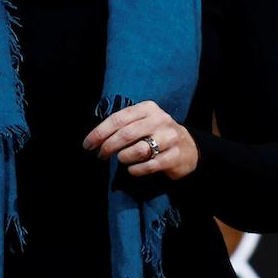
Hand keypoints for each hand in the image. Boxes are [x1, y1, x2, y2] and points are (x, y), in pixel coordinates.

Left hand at [83, 100, 197, 179]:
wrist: (189, 147)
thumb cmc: (156, 133)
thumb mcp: (142, 122)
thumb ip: (123, 125)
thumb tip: (95, 139)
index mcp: (147, 108)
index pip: (117, 119)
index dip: (99, 133)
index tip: (88, 145)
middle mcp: (160, 120)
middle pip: (126, 134)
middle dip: (108, 147)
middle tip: (100, 155)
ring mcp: (170, 138)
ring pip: (138, 150)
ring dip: (124, 157)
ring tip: (121, 160)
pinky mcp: (176, 156)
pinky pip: (150, 165)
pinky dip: (136, 169)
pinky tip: (132, 169)